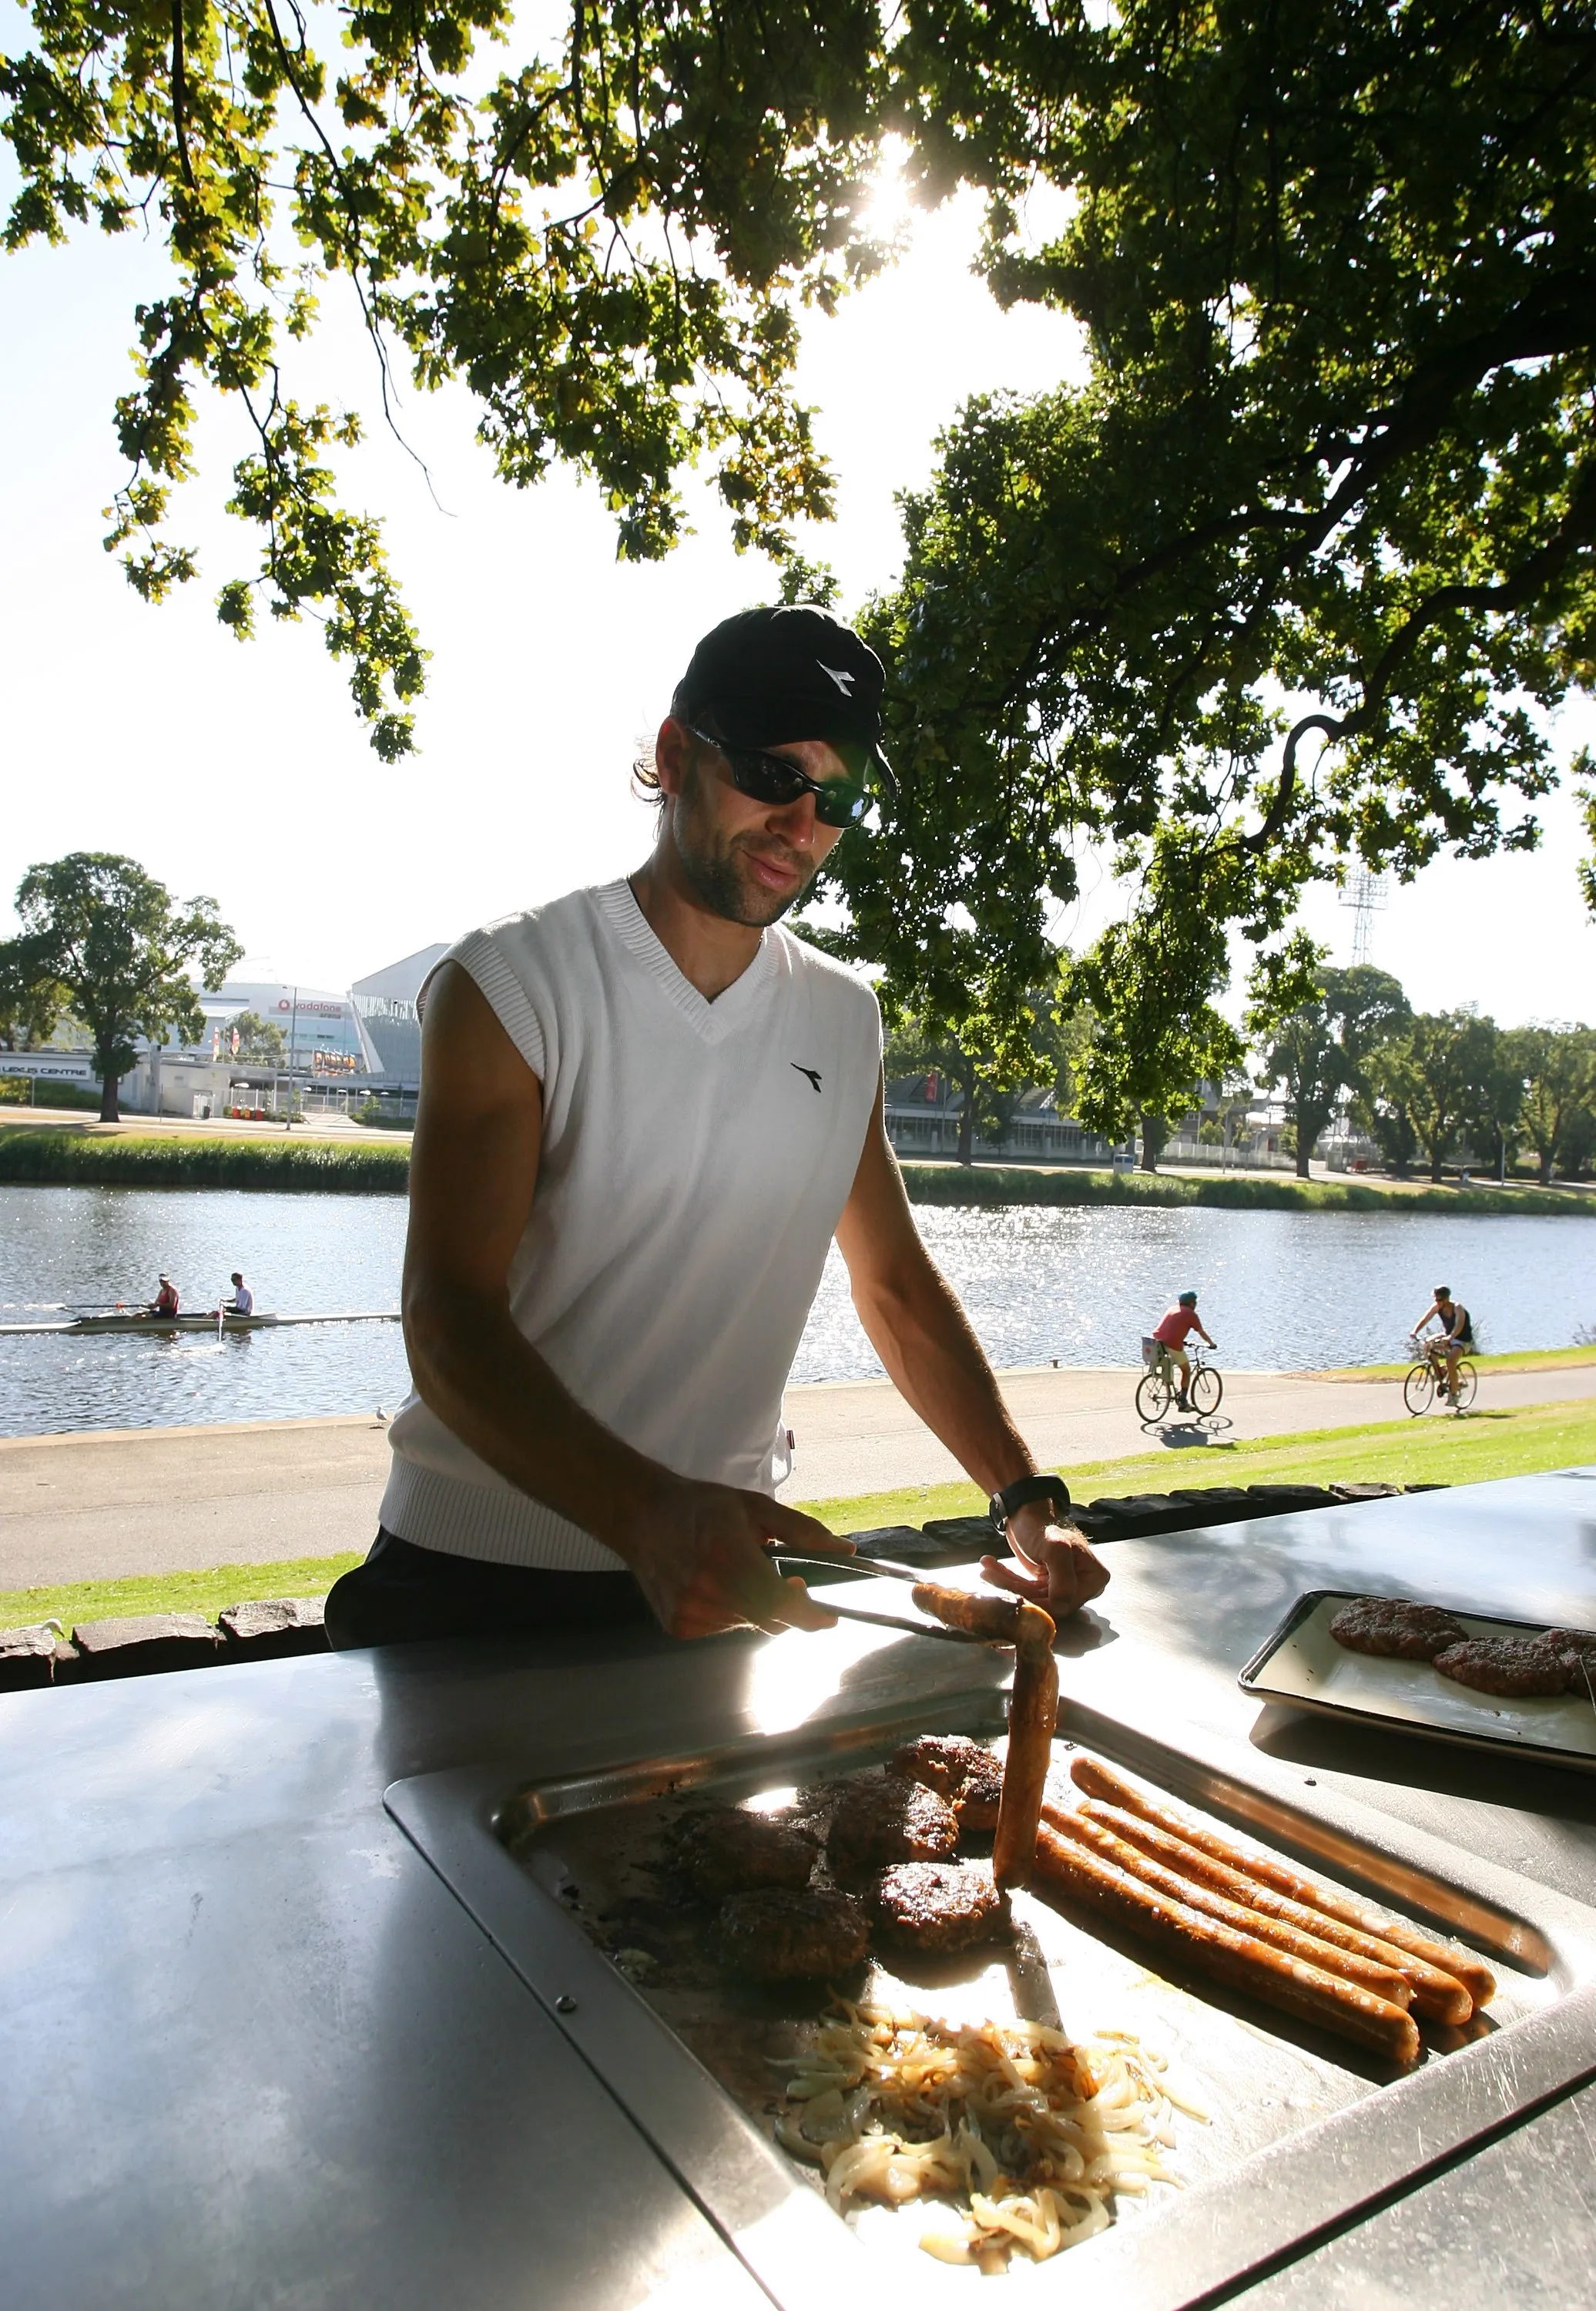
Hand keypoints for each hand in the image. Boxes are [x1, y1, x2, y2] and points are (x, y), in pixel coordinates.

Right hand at [619, 1477, 856, 1639]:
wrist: (641, 1515)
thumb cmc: (702, 1507)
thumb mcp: (756, 1508)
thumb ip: (803, 1532)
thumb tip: (846, 1552)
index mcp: (728, 1556)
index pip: (781, 1603)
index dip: (810, 1614)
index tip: (829, 1616)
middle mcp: (707, 1591)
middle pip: (769, 1619)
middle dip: (785, 1605)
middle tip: (785, 1580)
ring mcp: (690, 1613)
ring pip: (748, 1624)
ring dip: (757, 1607)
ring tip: (739, 1573)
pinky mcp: (678, 1626)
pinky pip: (724, 1627)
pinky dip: (733, 1611)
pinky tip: (717, 1586)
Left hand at [981, 1499, 1108, 1620]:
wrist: (1026, 1510)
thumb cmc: (1043, 1524)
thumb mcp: (1055, 1548)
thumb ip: (1063, 1578)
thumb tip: (1062, 1605)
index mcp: (1094, 1577)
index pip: (1065, 1603)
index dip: (1038, 1602)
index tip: (1011, 1590)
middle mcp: (1084, 1585)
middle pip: (1046, 1602)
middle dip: (1016, 1589)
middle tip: (989, 1575)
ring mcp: (1065, 1585)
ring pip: (1032, 1597)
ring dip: (1006, 1583)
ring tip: (986, 1569)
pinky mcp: (1047, 1585)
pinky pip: (1026, 1591)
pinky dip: (1007, 1581)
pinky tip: (990, 1570)